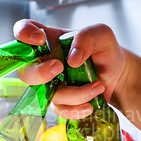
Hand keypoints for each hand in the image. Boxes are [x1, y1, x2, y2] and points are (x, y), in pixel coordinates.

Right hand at [13, 19, 129, 118]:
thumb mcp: (101, 34)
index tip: (40, 39)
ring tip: (97, 86)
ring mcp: (50, 83)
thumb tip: (72, 58)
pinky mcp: (60, 101)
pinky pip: (60, 110)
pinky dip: (76, 109)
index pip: (23, 31)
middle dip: (39, 73)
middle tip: (59, 68)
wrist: (117, 74)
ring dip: (74, 93)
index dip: (23, 34)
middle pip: (25, 72)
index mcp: (49, 40)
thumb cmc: (104, 50)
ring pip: (47, 94)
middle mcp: (45, 62)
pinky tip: (90, 104)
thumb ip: (86, 37)